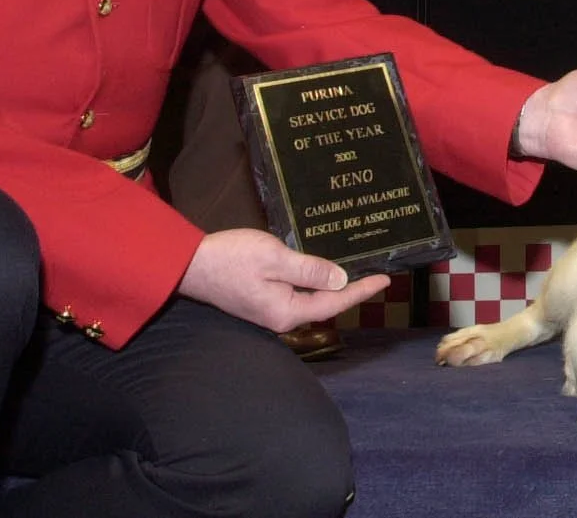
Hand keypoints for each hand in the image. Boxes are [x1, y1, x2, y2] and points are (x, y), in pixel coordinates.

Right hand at [180, 228, 388, 331]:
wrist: (191, 264)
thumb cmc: (232, 259)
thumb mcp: (275, 258)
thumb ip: (310, 270)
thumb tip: (341, 279)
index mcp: (287, 311)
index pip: (334, 302)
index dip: (362, 290)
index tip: (385, 280)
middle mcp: (280, 317)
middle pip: (324, 304)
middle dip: (350, 290)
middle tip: (375, 273)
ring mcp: (269, 310)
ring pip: (310, 299)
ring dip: (332, 286)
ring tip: (355, 270)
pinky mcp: (260, 300)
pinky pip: (296, 293)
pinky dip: (313, 282)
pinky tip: (320, 270)